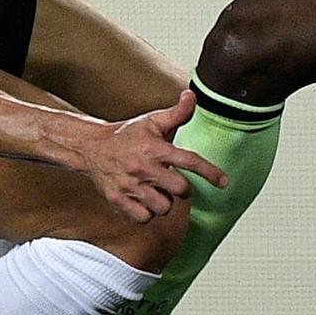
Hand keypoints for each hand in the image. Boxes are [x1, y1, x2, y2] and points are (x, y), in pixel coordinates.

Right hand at [83, 90, 227, 222]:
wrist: (91, 148)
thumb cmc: (126, 136)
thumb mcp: (152, 121)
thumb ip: (177, 113)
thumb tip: (192, 96)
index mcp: (155, 148)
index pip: (189, 160)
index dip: (210, 172)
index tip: (224, 182)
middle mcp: (144, 168)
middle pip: (181, 190)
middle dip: (181, 188)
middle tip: (172, 181)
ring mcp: (130, 186)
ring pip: (164, 208)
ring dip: (163, 201)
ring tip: (155, 190)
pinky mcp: (119, 201)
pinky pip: (145, 218)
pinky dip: (147, 213)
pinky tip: (143, 200)